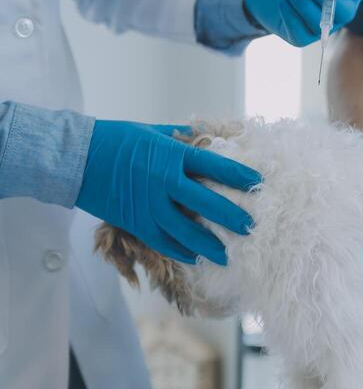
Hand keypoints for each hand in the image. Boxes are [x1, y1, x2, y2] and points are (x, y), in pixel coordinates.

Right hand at [76, 121, 260, 264]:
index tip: (258, 183)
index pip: (214, 166)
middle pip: (206, 203)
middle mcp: (163, 181)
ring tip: (227, 253)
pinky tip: (195, 257)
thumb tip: (210, 137)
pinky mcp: (136, 222)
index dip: (238, 176)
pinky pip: (163, 241)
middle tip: (250, 226)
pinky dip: (181, 251)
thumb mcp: (153, 131)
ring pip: (185, 231)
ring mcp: (149, 205)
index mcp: (171, 155)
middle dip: (231, 216)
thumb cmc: (118, 139)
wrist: (79, 158)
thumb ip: (182, 138)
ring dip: (208, 244)